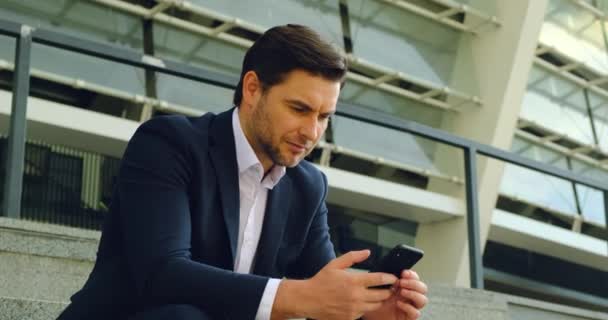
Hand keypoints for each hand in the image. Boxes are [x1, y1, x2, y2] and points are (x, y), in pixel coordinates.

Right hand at [271, 250, 397, 319]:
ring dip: (380, 300)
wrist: (308, 299)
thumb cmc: (321, 281)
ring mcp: (354, 308)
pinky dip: (368, 307)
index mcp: (354, 281)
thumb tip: (367, 252)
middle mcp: (356, 296)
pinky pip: (365, 312)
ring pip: (376, 306)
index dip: (390, 278)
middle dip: (389, 290)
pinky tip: (365, 301)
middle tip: (390, 287)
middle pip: (383, 295)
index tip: (393, 277)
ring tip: (380, 294)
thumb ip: (353, 257)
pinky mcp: (351, 317)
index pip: (380, 280)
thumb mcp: (335, 264)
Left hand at [363, 270, 427, 319]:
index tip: (403, 273)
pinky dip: (408, 307)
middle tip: (401, 282)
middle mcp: (410, 297)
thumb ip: (384, 280)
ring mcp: (411, 307)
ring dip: (414, 294)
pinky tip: (398, 304)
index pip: (415, 278)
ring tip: (402, 292)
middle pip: (423, 288)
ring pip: (423, 300)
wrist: (372, 316)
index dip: (412, 275)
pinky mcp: (408, 318)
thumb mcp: (378, 288)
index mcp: (405, 287)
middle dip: (414, 283)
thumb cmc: (375, 302)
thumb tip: (386, 271)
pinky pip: (416, 313)